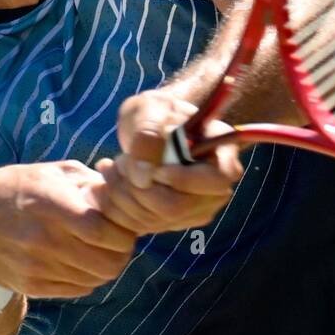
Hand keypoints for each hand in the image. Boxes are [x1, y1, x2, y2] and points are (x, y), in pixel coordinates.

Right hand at [0, 161, 136, 299]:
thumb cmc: (17, 188)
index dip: (124, 232)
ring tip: (99, 249)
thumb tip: (125, 192)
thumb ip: (92, 183)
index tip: (123, 225)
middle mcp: (43, 240)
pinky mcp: (31, 286)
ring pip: (95, 280)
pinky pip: (77, 290)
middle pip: (107, 263)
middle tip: (118, 241)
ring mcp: (36, 267)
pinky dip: (87, 278)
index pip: (105, 232)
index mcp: (51, 205)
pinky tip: (81, 261)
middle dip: (121, 252)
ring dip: (106, 266)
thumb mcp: (53, 173)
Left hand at [93, 90, 243, 234]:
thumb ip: (149, 133)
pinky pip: (139, 225)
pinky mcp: (169, 222)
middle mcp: (214, 190)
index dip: (183, 179)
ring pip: (153, 219)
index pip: (216, 181)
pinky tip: (112, 181)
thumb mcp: (152, 108)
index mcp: (222, 156)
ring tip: (112, 166)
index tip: (156, 166)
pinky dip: (116, 205)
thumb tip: (145, 176)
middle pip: (177, 207)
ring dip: (122, 193)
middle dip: (138, 187)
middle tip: (119, 161)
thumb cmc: (157, 112)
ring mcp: (193, 210)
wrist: (150, 126)